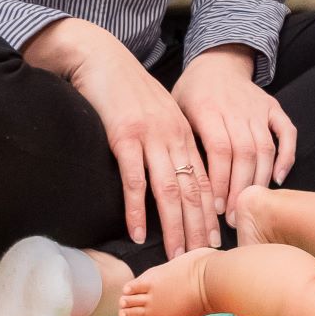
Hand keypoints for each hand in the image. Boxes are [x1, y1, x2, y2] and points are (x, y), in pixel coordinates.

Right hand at [23, 19, 209, 255]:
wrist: (101, 58)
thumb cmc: (126, 90)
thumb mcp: (158, 115)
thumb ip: (168, 142)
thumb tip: (172, 178)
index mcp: (184, 133)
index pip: (203, 180)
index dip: (209, 213)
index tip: (213, 240)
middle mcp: (173, 137)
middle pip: (190, 190)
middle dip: (196, 227)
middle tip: (200, 257)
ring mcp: (150, 137)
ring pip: (167, 189)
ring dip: (172, 226)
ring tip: (175, 253)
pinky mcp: (124, 136)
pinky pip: (133, 180)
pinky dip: (136, 209)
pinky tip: (139, 232)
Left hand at [171, 46, 297, 226]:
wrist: (217, 62)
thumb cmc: (192, 94)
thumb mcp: (175, 110)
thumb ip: (181, 140)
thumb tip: (176, 183)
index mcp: (207, 109)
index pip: (218, 149)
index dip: (220, 180)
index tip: (216, 208)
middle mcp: (235, 109)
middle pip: (243, 153)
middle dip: (239, 189)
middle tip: (232, 218)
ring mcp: (257, 109)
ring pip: (264, 148)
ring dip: (259, 181)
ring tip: (250, 206)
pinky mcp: (273, 108)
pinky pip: (287, 133)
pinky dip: (286, 156)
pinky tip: (278, 178)